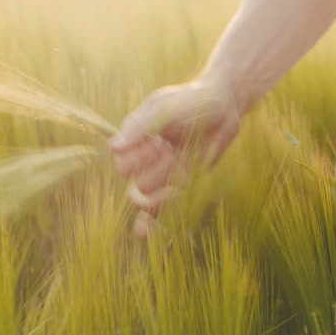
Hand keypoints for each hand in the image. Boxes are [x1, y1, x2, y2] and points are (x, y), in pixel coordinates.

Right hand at [109, 78, 242, 238]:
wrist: (222, 108)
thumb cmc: (190, 100)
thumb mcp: (163, 107)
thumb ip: (139, 126)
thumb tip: (113, 147)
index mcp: (134, 141)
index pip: (121, 164)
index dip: (137, 159)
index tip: (156, 141)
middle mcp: (145, 161)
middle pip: (136, 186)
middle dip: (155, 172)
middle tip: (169, 149)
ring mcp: (162, 175)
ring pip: (149, 199)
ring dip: (165, 185)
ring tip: (178, 164)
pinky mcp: (179, 186)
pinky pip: (161, 211)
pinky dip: (151, 225)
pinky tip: (144, 234)